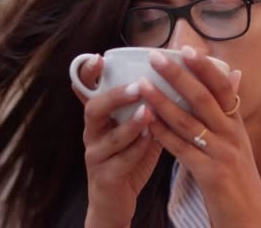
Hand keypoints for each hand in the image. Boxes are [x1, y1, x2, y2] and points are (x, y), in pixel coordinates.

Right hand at [72, 55, 162, 227]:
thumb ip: (146, 106)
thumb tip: (174, 78)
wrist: (117, 201)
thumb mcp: (136, 129)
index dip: (89, 74)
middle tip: (138, 86)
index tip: (100, 58)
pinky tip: (152, 139)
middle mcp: (93, 134)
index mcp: (100, 119)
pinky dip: (136, 149)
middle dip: (115, 96)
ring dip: (129, 124)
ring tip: (148, 112)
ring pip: (107, 137)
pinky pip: (120, 162)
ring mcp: (96, 156)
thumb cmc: (129, 158)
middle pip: (93, 109)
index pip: (87, 91)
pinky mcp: (106, 177)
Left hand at [138, 47, 260, 226]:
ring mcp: (223, 154)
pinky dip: (163, 134)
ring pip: (189, 121)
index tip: (187, 47)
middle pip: (204, 98)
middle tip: (155, 57)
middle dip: (178, 75)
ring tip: (142, 84)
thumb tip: (236, 74)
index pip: (223, 88)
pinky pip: (182, 149)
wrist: (250, 218)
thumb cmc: (238, 179)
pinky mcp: (212, 174)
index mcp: (237, 125)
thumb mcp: (239, 142)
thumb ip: (231, 110)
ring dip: (162, 101)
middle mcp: (233, 135)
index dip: (205, 67)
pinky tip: (145, 122)